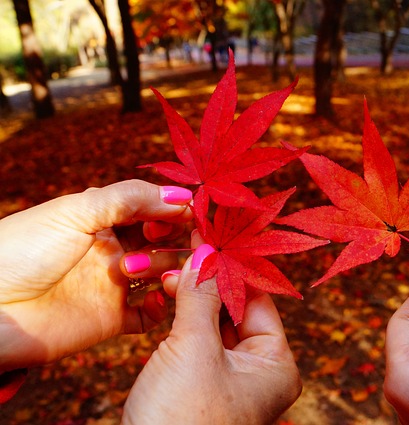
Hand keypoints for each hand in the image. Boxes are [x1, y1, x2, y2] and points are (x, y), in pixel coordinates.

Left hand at [0, 180, 191, 370]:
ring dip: (172, 268)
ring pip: (164, 274)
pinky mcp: (112, 320)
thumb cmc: (21, 251)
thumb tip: (183, 194)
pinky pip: (151, 314)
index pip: (150, 209)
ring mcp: (114, 285)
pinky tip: (160, 297)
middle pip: (163, 240)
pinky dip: (164, 307)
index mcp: (102, 220)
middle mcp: (113, 250)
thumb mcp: (75, 212)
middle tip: (191, 238)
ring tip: (158, 270)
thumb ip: (130, 199)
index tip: (191, 209)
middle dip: (179, 236)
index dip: (172, 208)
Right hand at [123, 241, 301, 424]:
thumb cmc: (180, 416)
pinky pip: (197, 340)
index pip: (258, 298)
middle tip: (185, 245)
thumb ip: (200, 295)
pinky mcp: (202, 385)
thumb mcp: (193, 348)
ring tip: (166, 267)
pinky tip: (165, 294)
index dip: (232, 264)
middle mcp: (259, 371)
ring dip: (190, 295)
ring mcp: (231, 379)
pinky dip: (182, 317)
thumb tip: (205, 250)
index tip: (213, 233)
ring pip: (213, 322)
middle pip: (236, 307)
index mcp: (275, 363)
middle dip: (207, 278)